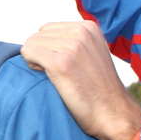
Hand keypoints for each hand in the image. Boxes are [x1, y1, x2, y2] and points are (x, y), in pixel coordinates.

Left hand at [20, 21, 140, 139]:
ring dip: (36, 61)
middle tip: (59, 72)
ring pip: (30, 44)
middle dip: (41, 53)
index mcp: (88, 27)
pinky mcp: (60, 62)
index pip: (46, 29)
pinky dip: (32, 66)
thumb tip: (38, 37)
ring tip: (57, 76)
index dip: (48, 48)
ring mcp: (71, 46)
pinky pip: (28, 53)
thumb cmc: (97, 89)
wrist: (113, 113)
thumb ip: (71, 41)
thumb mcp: (91, 53)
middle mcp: (81, 32)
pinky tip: (50, 78)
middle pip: (37, 35)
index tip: (64, 64)